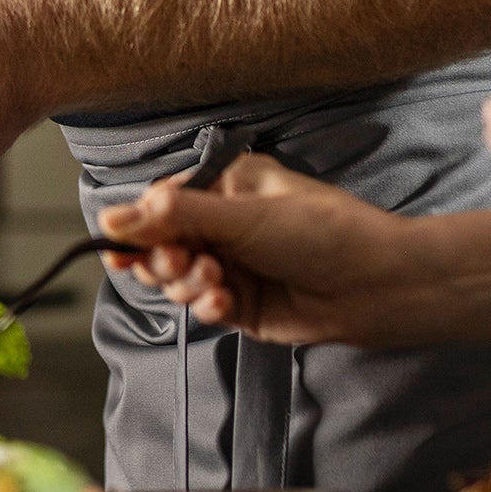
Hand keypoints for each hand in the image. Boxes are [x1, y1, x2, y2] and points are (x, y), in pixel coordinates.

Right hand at [97, 156, 423, 345]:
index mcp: (224, 186)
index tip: (127, 247)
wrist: (377, 286)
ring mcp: (231, 265)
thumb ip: (176, 217)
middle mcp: (224, 224)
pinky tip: (226, 302)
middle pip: (160, 244)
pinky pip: (202, 305)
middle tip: (179, 264)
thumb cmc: (325, 232)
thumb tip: (112, 218)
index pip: (160, 204)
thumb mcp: (244, 216)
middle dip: (163, 259)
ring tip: (215, 283)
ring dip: (188, 284)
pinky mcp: (240, 304)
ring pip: (177, 279)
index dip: (141, 227)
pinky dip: (207, 305)